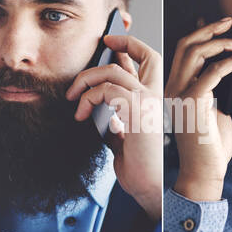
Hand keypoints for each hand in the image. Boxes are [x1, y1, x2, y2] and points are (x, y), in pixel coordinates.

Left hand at [67, 33, 164, 221]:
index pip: (146, 63)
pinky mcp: (139, 111)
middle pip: (144, 53)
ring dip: (87, 80)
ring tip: (75, 99)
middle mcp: (156, 97)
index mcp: (153, 102)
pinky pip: (107, 90)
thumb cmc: (140, 170)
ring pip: (114, 71)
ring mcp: (150, 102)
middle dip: (121, 42)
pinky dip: (89, 99)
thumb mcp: (123, 139)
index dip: (129, 46)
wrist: (152, 189)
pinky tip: (82, 115)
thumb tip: (97, 111)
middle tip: (100, 45)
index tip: (109, 42)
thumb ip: (115, 121)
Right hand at [163, 17, 231, 202]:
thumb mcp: (214, 111)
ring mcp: (179, 95)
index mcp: (174, 90)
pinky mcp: (193, 103)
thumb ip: (214, 90)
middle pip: (186, 45)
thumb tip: (227, 69)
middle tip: (231, 21)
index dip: (200, 34)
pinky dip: (231, 61)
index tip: (222, 27)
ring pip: (195, 52)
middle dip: (209, 29)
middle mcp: (172, 89)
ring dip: (222, 42)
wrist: (204, 172)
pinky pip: (212, 72)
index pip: (182, 52)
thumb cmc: (211, 147)